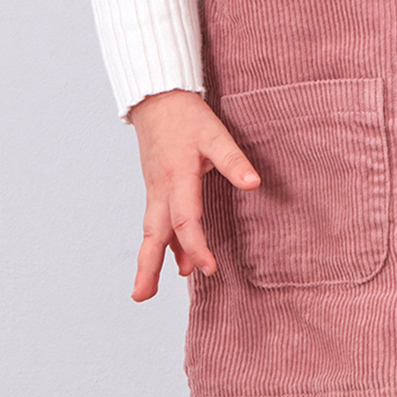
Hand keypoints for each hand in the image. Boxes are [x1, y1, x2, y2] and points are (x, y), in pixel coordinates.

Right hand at [127, 89, 258, 300]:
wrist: (157, 99)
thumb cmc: (188, 117)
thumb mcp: (216, 133)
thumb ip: (234, 160)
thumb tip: (254, 184)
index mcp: (177, 178)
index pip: (186, 220)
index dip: (196, 247)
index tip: (208, 269)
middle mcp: (161, 189)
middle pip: (154, 234)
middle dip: (148, 267)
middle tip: (142, 297)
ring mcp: (155, 190)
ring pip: (151, 230)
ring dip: (151, 258)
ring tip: (148, 289)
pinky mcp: (155, 187)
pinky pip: (156, 219)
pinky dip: (161, 240)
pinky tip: (170, 256)